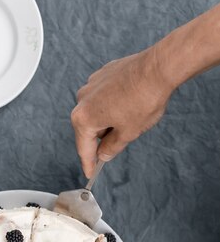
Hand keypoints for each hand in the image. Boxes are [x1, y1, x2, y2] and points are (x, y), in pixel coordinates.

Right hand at [71, 47, 172, 176]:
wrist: (158, 69)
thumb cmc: (143, 99)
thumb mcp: (128, 133)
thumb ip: (111, 147)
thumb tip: (104, 153)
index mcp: (83, 118)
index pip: (84, 148)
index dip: (89, 164)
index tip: (91, 172)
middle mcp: (82, 99)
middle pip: (88, 128)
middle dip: (101, 138)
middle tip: (117, 145)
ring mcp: (91, 84)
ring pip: (96, 111)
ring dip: (108, 120)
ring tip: (129, 120)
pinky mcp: (103, 74)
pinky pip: (103, 96)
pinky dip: (112, 104)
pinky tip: (129, 105)